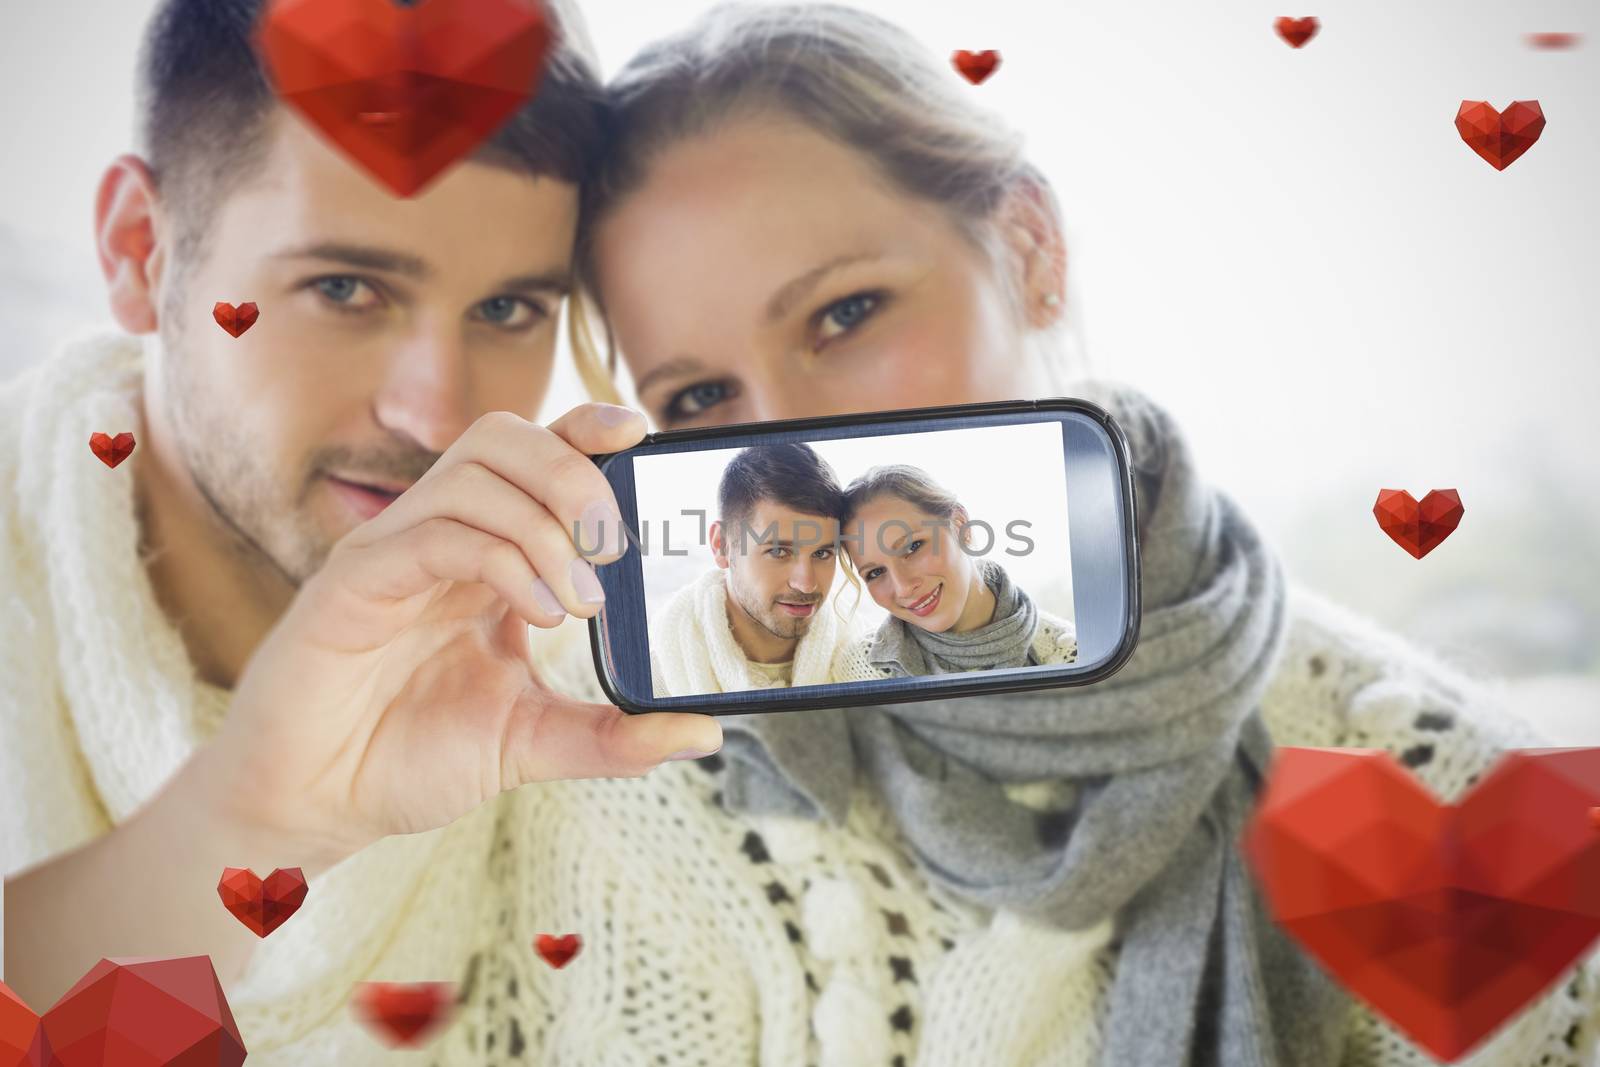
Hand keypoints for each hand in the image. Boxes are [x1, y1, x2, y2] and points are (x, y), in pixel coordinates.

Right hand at [194, 405, 720, 866]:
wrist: (316, 805)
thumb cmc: (407, 758)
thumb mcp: (532, 742)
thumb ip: (616, 736)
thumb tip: (704, 732)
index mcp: (483, 557)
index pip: (535, 457)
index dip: (586, 430)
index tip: (641, 433)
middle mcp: (438, 538)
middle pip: (505, 440)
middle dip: (574, 473)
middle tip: (612, 547)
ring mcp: (392, 554)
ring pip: (471, 475)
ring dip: (544, 525)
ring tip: (577, 601)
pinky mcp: (353, 584)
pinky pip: (432, 533)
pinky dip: (499, 559)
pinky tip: (535, 613)